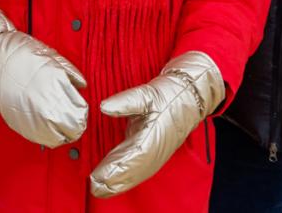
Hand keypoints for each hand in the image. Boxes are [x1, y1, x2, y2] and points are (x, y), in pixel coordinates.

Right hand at [0, 8, 87, 146]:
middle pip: (72, 128)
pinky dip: (47, 137)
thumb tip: (82, 86)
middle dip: (75, 124)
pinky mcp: (18, 123)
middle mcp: (45, 103)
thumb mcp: (53, 56)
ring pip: (57, 138)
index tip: (80, 110)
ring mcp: (31, 116)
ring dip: (63, 133)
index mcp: (57, 85)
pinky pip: (40, 139)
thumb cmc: (19, 52)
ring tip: (62, 124)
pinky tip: (49, 128)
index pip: (80, 112)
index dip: (82, 112)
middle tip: (74, 118)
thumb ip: (71, 74)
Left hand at [89, 51, 224, 197]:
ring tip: (99, 188)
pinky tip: (113, 183)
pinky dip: (125, 179)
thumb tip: (104, 106)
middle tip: (93, 185)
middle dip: (113, 181)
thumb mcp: (146, 94)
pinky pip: (138, 171)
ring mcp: (155, 155)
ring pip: (135, 175)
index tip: (98, 176)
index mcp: (153, 137)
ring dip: (118, 183)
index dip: (115, 169)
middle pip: (132, 172)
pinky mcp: (153, 154)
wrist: (188, 99)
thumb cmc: (169, 97)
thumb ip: (125, 102)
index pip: (132, 158)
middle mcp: (155, 151)